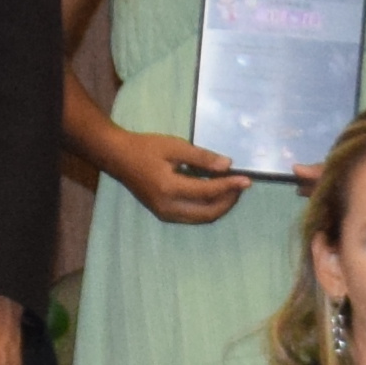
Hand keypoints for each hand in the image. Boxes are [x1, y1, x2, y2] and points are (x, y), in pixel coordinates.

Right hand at [112, 130, 251, 226]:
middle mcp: (168, 207)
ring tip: (231, 189)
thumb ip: (201, 158)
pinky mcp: (164, 214)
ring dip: (220, 206)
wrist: (118, 157)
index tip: (247, 179)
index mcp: (169, 188)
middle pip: (208, 212)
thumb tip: (227, 165)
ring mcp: (165, 214)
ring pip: (202, 218)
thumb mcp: (175, 146)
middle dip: (228, 200)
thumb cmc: (146, 148)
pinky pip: (193, 216)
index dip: (230, 186)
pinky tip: (214, 192)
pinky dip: (208, 207)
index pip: (208, 192)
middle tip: (240, 185)